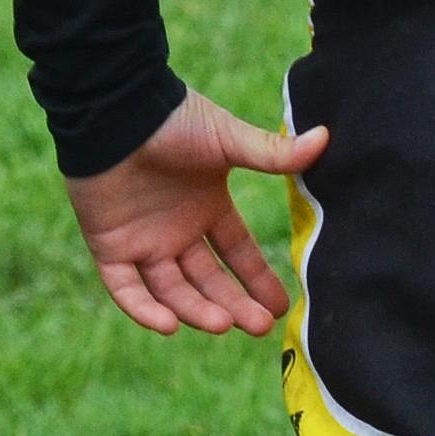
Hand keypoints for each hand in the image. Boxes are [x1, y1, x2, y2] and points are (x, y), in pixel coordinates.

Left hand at [65, 88, 329, 337]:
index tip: (279, 307)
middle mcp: (176, 231)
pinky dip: (143, 309)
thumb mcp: (228, 140)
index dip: (257, 281)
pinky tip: (168, 325)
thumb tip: (326, 139)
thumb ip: (272, 153)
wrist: (118, 109)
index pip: (237, 254)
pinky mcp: (108, 246)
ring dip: (195, 311)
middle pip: (208, 282)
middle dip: (233, 305)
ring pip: (170, 291)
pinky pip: (124, 288)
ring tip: (222, 324)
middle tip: (258, 327)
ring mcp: (142, 241)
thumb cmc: (173, 120)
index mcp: (206, 208)